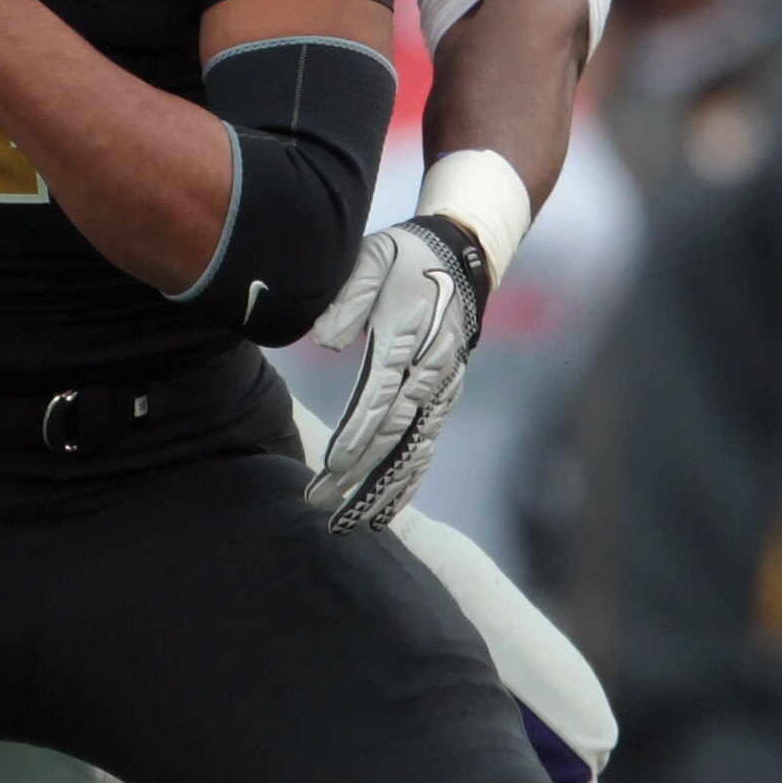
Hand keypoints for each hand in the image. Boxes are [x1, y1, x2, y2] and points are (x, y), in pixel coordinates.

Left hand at [305, 216, 490, 532]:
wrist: (462, 257)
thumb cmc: (405, 258)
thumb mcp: (373, 258)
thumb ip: (348, 296)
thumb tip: (328, 341)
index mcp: (409, 337)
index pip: (381, 395)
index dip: (358, 434)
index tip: (333, 466)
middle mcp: (430, 372)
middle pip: (393, 434)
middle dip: (357, 475)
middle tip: (319, 505)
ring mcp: (440, 391)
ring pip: (411, 452)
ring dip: (379, 491)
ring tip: (346, 525)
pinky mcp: (442, 402)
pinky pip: (425, 450)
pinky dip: (405, 485)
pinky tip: (381, 515)